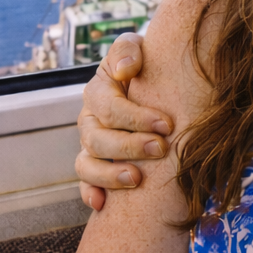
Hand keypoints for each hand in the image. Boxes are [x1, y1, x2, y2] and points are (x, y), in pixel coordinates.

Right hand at [75, 33, 173, 209]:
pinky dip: (91, 193)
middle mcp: (90, 118)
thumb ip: (127, 50)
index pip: (109, 107)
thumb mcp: (136, 48)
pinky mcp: (95, 164)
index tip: (167, 125)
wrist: (154, 81)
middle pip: (97, 138)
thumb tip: (125, 70)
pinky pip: (85, 182)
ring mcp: (90, 143)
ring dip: (109, 174)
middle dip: (129, 146)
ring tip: (137, 179)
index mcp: (99, 90)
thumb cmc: (148, 64)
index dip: (136, 117)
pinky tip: (102, 204)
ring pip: (87, 163)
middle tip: (161, 149)